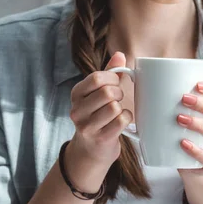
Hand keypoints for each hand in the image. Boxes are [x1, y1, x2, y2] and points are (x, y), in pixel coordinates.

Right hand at [67, 52, 132, 186]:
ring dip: (122, 108)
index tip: (115, 85)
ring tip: (117, 113)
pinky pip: (121, 121)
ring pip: (114, 107)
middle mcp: (77, 110)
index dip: (113, 79)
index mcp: (76, 94)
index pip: (98, 77)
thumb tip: (120, 54)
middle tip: (118, 100)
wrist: (92, 149)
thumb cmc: (99, 116)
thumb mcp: (99, 93)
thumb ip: (110, 73)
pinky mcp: (99, 139)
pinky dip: (126, 119)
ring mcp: (86, 126)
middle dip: (119, 94)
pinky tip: (121, 122)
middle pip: (108, 92)